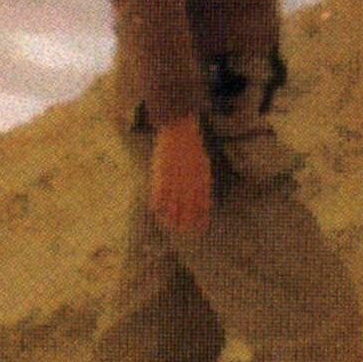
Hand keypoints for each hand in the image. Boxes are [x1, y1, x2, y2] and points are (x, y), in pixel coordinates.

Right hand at [150, 119, 213, 236]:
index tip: (199, 229)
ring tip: (170, 226)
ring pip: (172, 207)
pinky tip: (158, 211)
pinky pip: (158, 197)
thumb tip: (205, 202)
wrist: (179, 129)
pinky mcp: (161, 176)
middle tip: (183, 231)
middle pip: (187, 210)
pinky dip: (158, 206)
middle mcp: (189, 183)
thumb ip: (204, 183)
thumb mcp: (203, 164)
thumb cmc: (192, 147)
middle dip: (186, 223)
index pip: (202, 205)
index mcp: (201, 180)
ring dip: (171, 219)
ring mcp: (174, 180)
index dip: (200, 219)